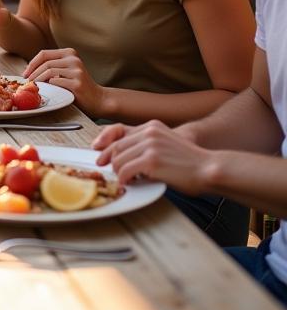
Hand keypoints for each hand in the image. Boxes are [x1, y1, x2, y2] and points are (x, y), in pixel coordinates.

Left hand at [24, 47, 104, 113]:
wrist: (98, 99)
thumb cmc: (77, 86)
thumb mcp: (66, 70)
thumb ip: (52, 66)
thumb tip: (28, 69)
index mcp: (70, 53)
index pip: (44, 54)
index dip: (32, 63)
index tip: (25, 73)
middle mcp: (74, 59)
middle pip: (45, 63)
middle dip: (32, 73)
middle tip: (27, 82)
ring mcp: (76, 71)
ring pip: (49, 72)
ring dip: (38, 80)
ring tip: (34, 87)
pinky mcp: (77, 83)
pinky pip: (55, 82)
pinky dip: (48, 86)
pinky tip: (46, 91)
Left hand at [92, 119, 213, 193]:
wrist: (211, 169)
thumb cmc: (191, 163)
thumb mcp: (167, 144)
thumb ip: (147, 145)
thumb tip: (125, 156)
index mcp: (152, 126)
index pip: (118, 130)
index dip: (105, 142)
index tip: (99, 152)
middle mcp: (149, 132)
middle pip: (116, 146)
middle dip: (109, 160)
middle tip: (109, 171)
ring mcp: (150, 145)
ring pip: (119, 159)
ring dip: (119, 172)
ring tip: (125, 179)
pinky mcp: (151, 160)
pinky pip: (126, 170)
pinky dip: (124, 179)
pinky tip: (129, 183)